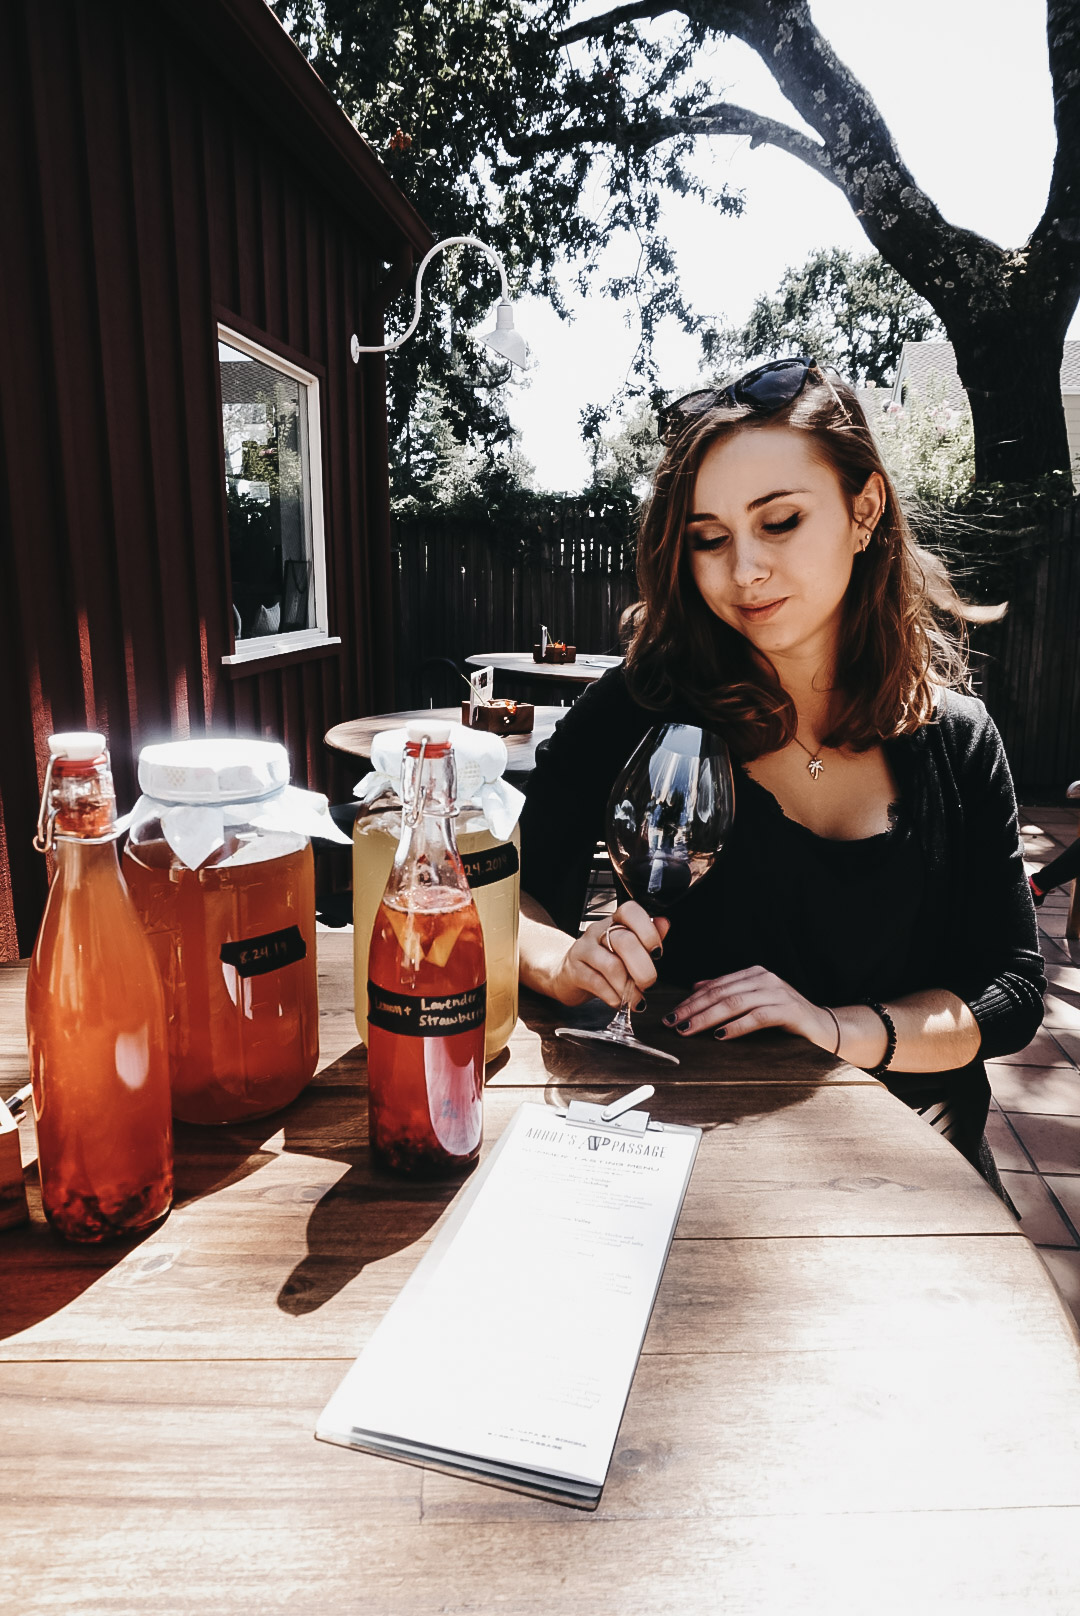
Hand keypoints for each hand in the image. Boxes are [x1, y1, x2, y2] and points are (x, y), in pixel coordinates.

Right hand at [550, 902, 670, 1008]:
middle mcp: (598, 932)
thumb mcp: (626, 948)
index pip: (630, 911)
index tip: (658, 952)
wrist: (566, 973)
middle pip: (624, 942)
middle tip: (648, 983)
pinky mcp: (574, 971)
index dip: (648, 931)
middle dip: (643, 968)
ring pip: (611, 966)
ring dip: (628, 988)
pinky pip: (597, 984)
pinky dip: (613, 997)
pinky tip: (619, 1002)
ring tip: (635, 998)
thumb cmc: (602, 961)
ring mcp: (584, 950)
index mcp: (615, 922)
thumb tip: (664, 923)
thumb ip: (647, 936)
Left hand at [662, 964, 836, 1048]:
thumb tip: (696, 987)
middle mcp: (764, 979)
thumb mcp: (755, 1002)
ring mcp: (777, 992)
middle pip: (720, 993)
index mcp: (754, 974)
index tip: (671, 1015)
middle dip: (693, 1009)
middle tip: (673, 1023)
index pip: (714, 986)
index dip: (691, 1000)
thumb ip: (729, 993)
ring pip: (734, 1003)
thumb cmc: (788, 1017)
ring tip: (688, 1029)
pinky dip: (737, 1026)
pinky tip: (720, 1035)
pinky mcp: (789, 1010)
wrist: (825, 1028)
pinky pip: (757, 1016)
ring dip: (707, 1017)